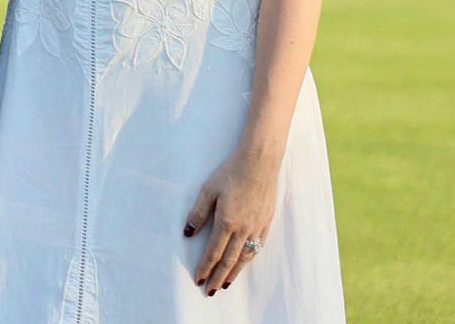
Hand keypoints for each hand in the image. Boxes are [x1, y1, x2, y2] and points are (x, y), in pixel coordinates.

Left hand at [183, 150, 277, 294]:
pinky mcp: (266, 223)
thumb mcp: (208, 190)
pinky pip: (257, 248)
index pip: (213, 253)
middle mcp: (243, 229)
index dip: (205, 268)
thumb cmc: (231, 173)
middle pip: (229, 261)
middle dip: (218, 278)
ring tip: (226, 284)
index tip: (198, 280)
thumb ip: (198, 213)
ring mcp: (257, 227)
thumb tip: (188, 233)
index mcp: (227, 222)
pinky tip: (244, 264)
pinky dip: (249, 260)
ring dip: (234, 273)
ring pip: (245, 258)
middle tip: (211, 291)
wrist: (259, 163)